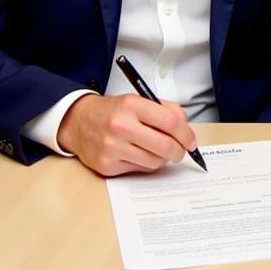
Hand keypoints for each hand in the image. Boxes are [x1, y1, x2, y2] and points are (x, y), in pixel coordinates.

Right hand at [57, 94, 196, 176]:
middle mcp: (121, 126)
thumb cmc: (113, 111)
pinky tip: (141, 154)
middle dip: (179, 151)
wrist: (79, 122)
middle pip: (164, 145)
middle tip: (181, 151)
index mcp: (132, 105)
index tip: (191, 141)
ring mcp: (113, 148)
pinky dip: (146, 164)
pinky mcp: (107, 166)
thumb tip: (186, 130)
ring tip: (159, 150)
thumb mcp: (138, 100)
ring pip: (154, 162)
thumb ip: (165, 110)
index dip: (186, 134)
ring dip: (163, 159)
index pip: (170, 121)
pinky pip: (139, 169)